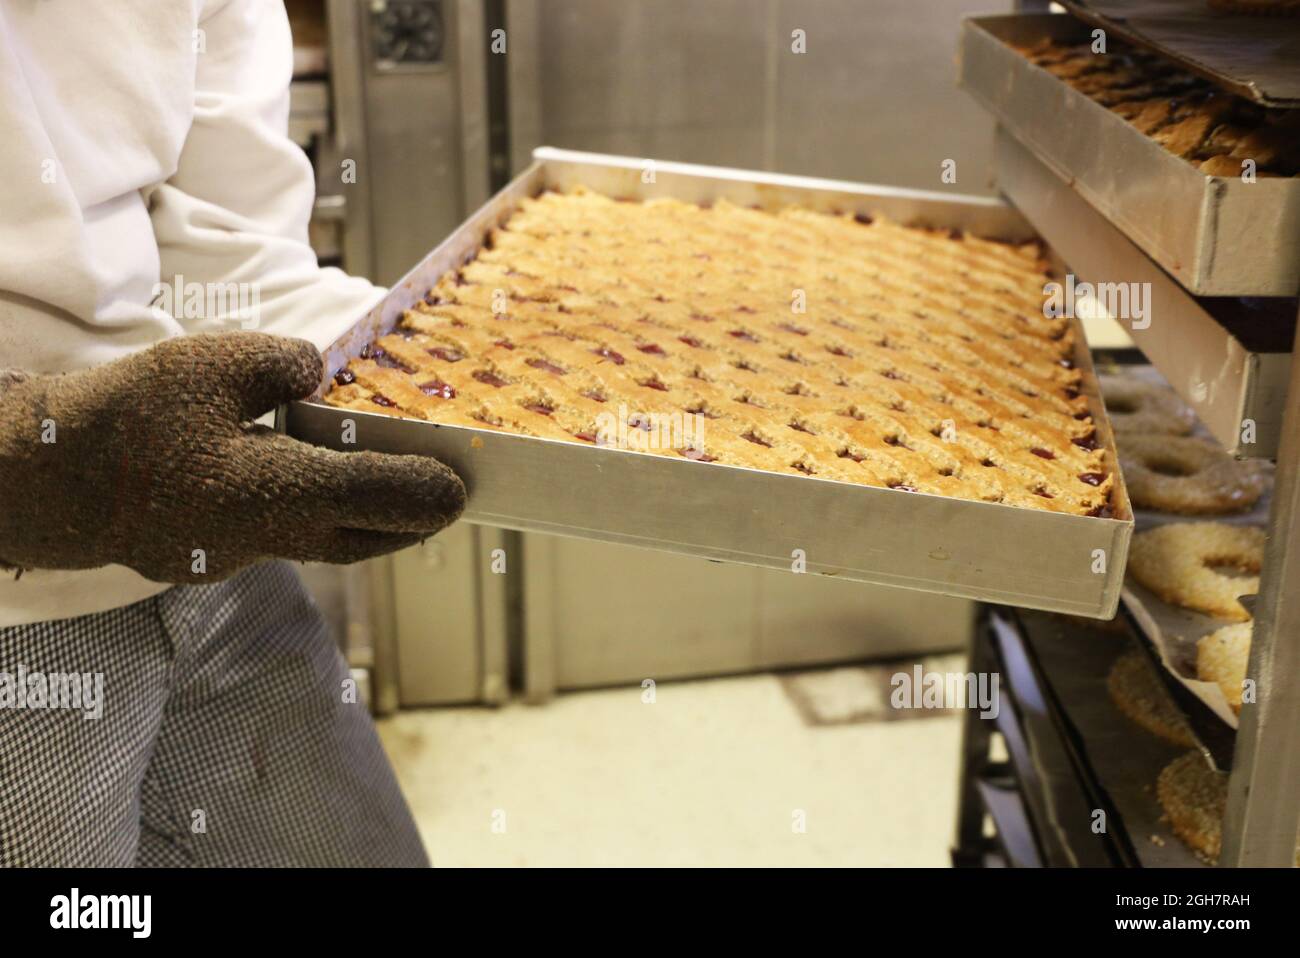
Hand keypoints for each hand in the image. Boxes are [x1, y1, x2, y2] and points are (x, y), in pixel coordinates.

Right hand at [0, 332, 464, 581]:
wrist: (46, 478)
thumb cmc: (128, 417)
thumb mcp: (210, 366)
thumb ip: (279, 366)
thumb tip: (317, 372)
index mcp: (274, 491)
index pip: (372, 495)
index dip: (422, 492)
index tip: (460, 491)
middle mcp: (264, 536)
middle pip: (358, 540)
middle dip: (406, 524)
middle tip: (442, 502)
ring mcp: (232, 555)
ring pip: (318, 544)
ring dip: (359, 524)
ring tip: (388, 495)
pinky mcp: (204, 557)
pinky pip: (277, 540)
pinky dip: (308, 518)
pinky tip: (306, 490)